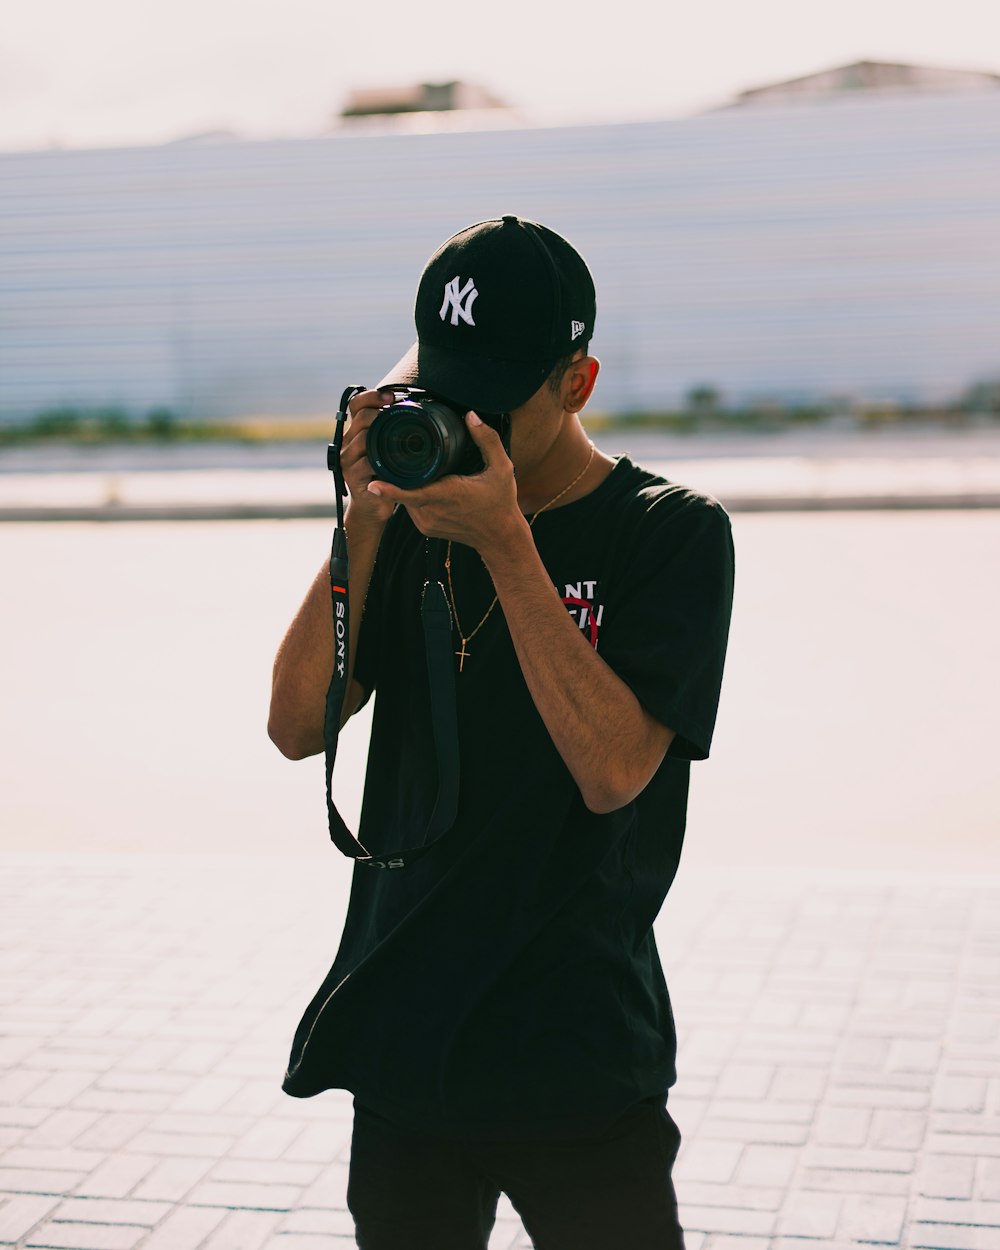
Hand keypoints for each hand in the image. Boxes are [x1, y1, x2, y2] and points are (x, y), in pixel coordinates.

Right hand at [340, 389, 397, 528]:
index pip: (356, 404)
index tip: (391, 396)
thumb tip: (412, 412)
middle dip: (380, 413)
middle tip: (397, 415)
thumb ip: (390, 433)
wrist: (371, 506)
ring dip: (381, 436)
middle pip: (361, 418)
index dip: (371, 396)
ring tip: (397, 438)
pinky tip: (393, 462)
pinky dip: (380, 461)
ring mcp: (348, 460)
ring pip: (363, 439)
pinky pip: (367, 463)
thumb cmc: (382, 476)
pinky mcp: (352, 477)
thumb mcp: (385, 450)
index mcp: (355, 432)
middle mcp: (347, 443)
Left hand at [367, 413, 521, 555]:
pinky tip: (421, 483)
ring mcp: (426, 522)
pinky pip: (410, 507)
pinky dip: (411, 495)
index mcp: (447, 495)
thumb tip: (470, 416)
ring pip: (404, 497)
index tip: (372, 482)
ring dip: (405, 483)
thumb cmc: (501, 502)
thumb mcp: (501, 467)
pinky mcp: (425, 528)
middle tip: (393, 453)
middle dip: (397, 473)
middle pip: (403, 489)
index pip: (411, 493)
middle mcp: (432, 511)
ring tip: (410, 467)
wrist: (499, 537)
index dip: (390, 489)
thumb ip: (486, 439)